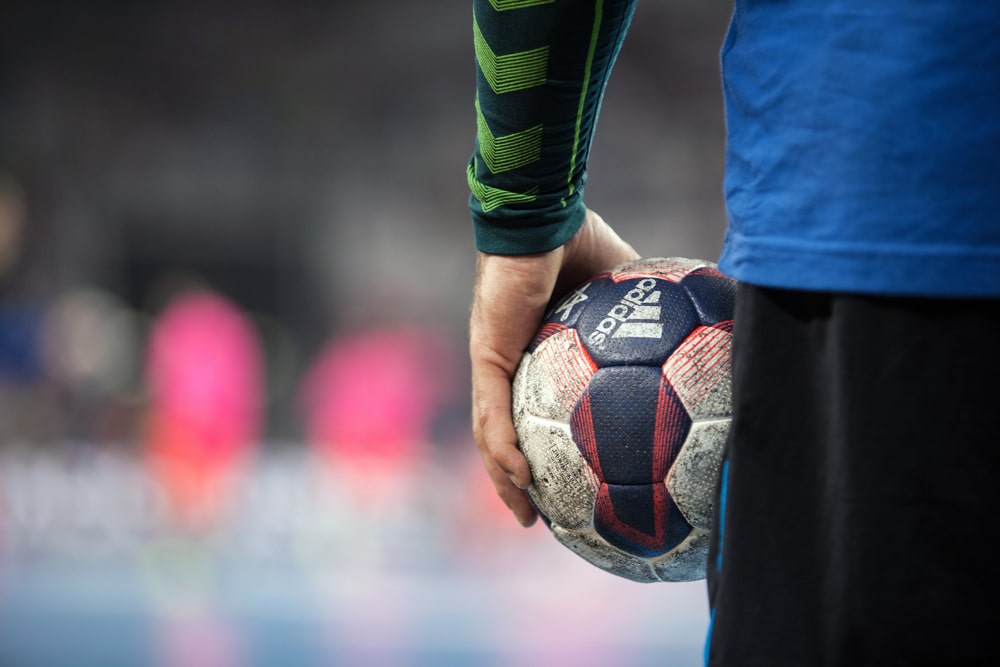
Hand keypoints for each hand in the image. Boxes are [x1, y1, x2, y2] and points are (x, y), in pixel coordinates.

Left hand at [469, 209, 639, 525]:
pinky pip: (491, 413)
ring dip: (504, 478)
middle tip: (536, 516)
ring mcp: (493, 361)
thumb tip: (700, 329)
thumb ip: (649, 316)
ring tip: (523, 516)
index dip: (543, 449)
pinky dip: (503, 447)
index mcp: (533, 353)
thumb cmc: (577, 241)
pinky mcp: (487, 354)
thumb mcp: (623, 289)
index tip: (565, 480)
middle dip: (516, 480)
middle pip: (504, 434)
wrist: (545, 214)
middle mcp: (506, 364)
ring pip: (491, 434)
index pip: (534, 411)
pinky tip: (519, 480)